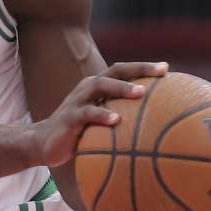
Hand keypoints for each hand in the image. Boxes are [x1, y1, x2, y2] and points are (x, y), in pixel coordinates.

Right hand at [30, 61, 168, 166]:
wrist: (43, 143)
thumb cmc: (79, 133)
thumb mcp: (99, 122)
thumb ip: (119, 118)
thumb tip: (154, 129)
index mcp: (97, 87)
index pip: (122, 70)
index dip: (143, 67)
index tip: (166, 69)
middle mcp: (88, 88)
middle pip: (115, 72)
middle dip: (138, 69)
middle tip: (160, 73)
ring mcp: (77, 101)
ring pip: (100, 86)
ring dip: (121, 88)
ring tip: (141, 93)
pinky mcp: (69, 117)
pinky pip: (86, 113)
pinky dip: (101, 115)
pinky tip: (116, 121)